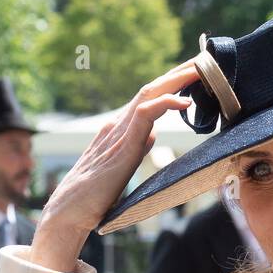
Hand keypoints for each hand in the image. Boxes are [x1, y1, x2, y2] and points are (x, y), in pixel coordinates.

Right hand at [30, 60, 200, 271]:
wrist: (68, 213)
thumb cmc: (91, 197)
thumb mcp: (121, 167)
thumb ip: (135, 148)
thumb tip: (152, 136)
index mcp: (118, 130)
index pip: (148, 98)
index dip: (171, 84)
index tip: (194, 74)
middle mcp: (117, 125)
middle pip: (151, 89)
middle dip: (178, 73)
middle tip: (204, 59)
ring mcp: (118, 133)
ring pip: (149, 94)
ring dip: (176, 80)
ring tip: (200, 69)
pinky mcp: (122, 147)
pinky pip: (145, 115)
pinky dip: (166, 103)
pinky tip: (184, 100)